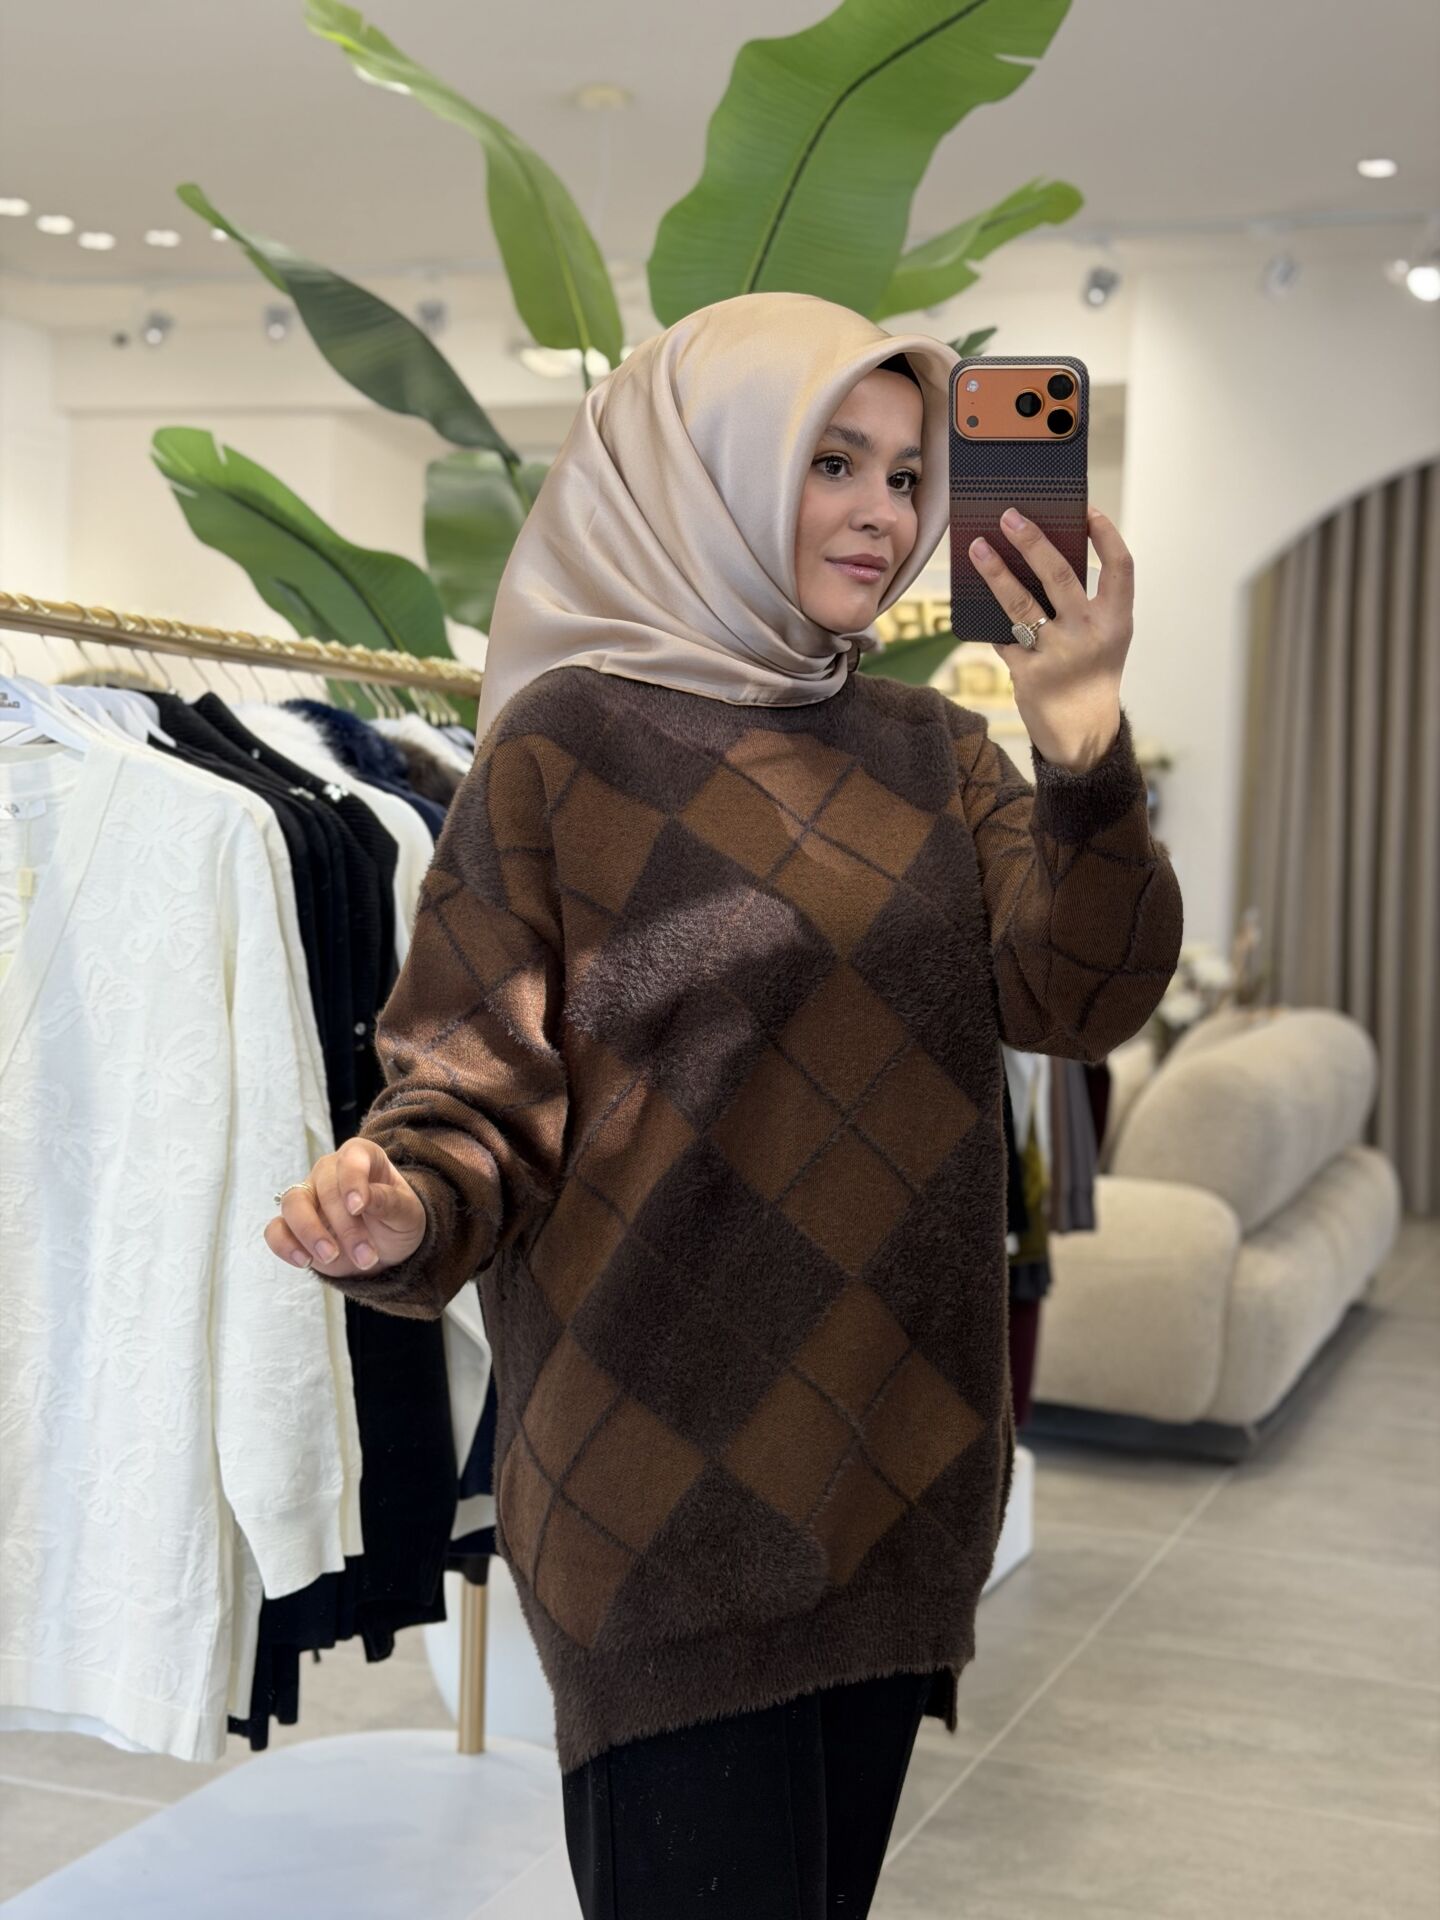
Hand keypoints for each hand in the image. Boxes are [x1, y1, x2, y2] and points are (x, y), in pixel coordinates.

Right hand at [264, 1138, 426, 1279]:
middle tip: (366, 1256)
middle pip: (324, 1188)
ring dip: (310, 1233)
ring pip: (292, 1203)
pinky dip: (285, 1245)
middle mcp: (330, 1172)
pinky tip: (305, 1262)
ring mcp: (308, 1197)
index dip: (352, 1179)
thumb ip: (389, 1201)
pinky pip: (276, 1229)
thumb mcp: (407, 1213)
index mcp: (362, 1157)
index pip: (352, 1157)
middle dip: (345, 1226)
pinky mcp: (293, 1225)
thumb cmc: (398, 1221)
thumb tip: (363, 1198)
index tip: (358, 1207)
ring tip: (331, 1257)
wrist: (386, 1249)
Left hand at [969, 504, 1131, 771]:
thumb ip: (1086, 603)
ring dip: (996, 572)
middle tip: (1009, 516)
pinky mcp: (1029, 675)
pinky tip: (972, 600)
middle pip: (1059, 576)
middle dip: (1032, 541)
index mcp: (1117, 621)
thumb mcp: (1105, 637)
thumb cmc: (1092, 673)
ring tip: (977, 548)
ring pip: (1021, 605)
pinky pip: (1002, 637)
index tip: (1085, 510)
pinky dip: (989, 619)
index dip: (1106, 535)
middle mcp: (1090, 635)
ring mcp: (1058, 656)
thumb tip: (1041, 555)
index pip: (1120, 567)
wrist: (1084, 735)